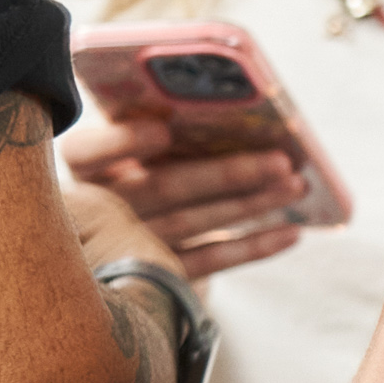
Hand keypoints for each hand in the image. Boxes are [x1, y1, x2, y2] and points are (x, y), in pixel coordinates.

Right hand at [59, 115, 305, 278]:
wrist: (109, 253)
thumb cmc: (127, 173)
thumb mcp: (125, 150)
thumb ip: (149, 128)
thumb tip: (213, 107)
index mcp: (87, 170)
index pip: (88, 152)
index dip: (123, 142)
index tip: (162, 132)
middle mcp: (101, 208)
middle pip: (165, 187)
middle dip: (227, 173)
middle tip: (281, 161)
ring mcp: (129, 245)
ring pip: (194, 221)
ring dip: (250, 204)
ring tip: (296, 186)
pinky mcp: (157, 276)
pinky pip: (209, 262)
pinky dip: (252, 247)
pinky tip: (290, 232)